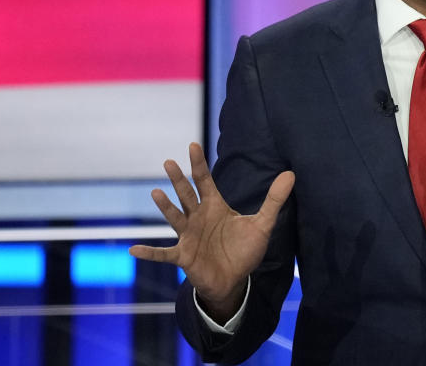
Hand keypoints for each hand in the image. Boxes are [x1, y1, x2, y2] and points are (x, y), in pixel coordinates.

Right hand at [129, 143, 294, 320]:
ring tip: (156, 193)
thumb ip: (274, 199)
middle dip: (179, 180)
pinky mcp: (184, 256)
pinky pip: (163, 254)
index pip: (205, 181)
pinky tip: (134, 250)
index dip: (199, 164)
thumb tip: (291, 173)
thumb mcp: (263, 224)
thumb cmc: (244, 250)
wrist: (234, 279)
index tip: (192, 145)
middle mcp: (198, 218)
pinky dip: (150, 253)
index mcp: (215, 207)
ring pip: (175, 218)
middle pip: (187, 195)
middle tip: (169, 162)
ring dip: (166, 207)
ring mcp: (188, 236)